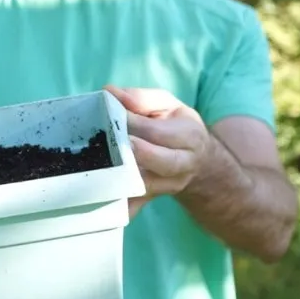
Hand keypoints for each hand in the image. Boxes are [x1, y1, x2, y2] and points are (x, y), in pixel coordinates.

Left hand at [105, 85, 210, 217]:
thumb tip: (110, 92)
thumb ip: (140, 98)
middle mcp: (184, 164)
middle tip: (114, 143)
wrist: (198, 161)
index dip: (134, 123)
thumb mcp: (166, 105)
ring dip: (126, 179)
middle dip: (140, 154)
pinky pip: (137, 205)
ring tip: (101, 168)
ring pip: (150, 186)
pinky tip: (102, 202)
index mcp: (189, 136)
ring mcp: (169, 185)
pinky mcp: (153, 197)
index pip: (159, 131)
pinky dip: (122, 206)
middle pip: (165, 162)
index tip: (110, 115)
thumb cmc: (176, 126)